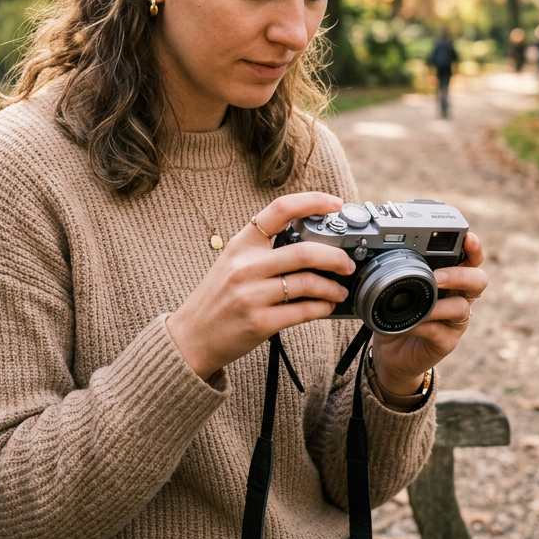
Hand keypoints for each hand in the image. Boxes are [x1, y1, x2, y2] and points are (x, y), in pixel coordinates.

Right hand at [166, 192, 355, 380]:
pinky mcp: (260, 322)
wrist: (191, 337)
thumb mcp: (232, 262)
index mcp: (241, 244)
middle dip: (336, 257)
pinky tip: (326, 307)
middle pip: (305, 251)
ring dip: (332, 287)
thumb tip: (309, 243)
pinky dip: (322, 308)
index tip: (334, 203)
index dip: (312, 201)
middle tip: (347, 264)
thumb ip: (263, 250)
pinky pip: (303, 311)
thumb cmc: (217, 298)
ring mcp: (252, 295)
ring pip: (308, 283)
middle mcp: (246, 266)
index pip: (280, 209)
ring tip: (339, 291)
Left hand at [369, 232, 487, 395]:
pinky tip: (410, 323)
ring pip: (463, 307)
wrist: (391, 353)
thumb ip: (395, 269)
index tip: (468, 238)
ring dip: (440, 304)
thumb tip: (376, 249)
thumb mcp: (395, 287)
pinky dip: (423, 324)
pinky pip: (440, 331)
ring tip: (422, 304)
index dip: (473, 248)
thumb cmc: (396, 314)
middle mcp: (458, 297)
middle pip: (478, 280)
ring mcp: (455, 321)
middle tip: (436, 276)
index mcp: (450, 279)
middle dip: (460, 274)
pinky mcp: (446, 342)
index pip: (470, 259)